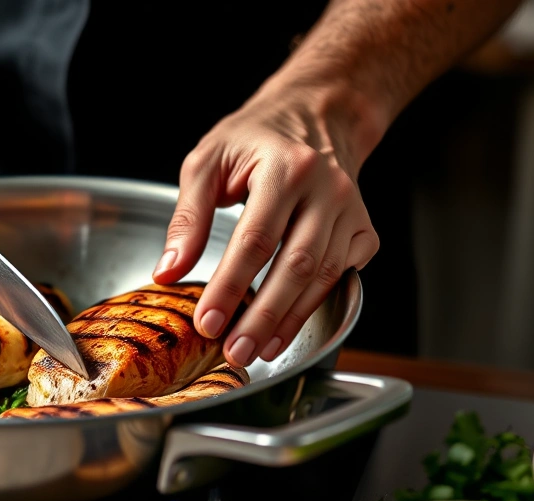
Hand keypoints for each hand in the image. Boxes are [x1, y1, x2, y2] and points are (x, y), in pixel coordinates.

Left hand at [152, 78, 379, 366]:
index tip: (208, 322)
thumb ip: (187, 218)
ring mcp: (352, 211)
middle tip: (234, 352)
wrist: (314, 116)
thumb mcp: (208, 162)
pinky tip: (285, 330)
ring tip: (257, 350)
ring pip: (324, 277)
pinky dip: (312, 306)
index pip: (255, 239)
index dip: (231, 286)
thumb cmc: (255, 139)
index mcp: (286, 167)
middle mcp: (328, 189)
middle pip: (296, 265)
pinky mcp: (365, 231)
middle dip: (263, 316)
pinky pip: (342, 276)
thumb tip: (168, 271)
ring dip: (289, 320)